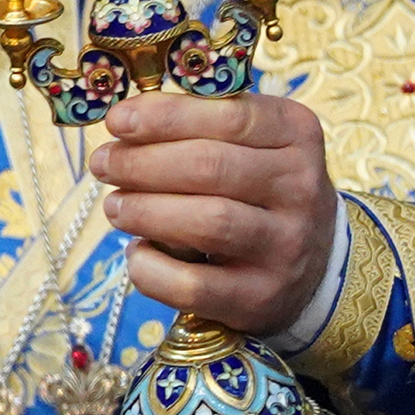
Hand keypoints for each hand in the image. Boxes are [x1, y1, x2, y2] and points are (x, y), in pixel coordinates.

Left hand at [88, 91, 335, 338]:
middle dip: (141, 163)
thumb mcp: (248, 144)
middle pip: (211, 167)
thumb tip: (125, 119)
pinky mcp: (262, 298)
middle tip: (103, 164)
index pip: (231, 116)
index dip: (165, 117)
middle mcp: (301, 189)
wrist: (311, 268)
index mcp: (296, 135)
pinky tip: (138, 253)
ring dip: (145, 211)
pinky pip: (194, 285)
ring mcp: (286, 247)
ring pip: (208, 222)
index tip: (117, 121)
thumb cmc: (257, 190)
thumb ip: (197, 123)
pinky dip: (152, 268)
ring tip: (115, 205)